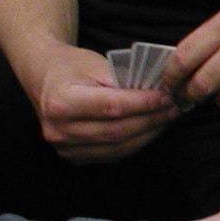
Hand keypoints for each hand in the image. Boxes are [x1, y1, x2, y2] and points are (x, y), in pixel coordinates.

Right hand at [22, 42, 175, 162]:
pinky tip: (151, 129)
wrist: (45, 79)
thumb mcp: (96, 63)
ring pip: (118, 147)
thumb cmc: (72, 67)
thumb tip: (160, 94)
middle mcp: (58, 130)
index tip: (167, 96)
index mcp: (61, 102)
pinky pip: (113, 154)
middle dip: (152, 120)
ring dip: (149, 134)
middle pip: (117, 131)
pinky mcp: (74, 157)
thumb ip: (124, 80)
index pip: (112, 107)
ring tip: (167, 118)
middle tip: (174, 108)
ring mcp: (65, 148)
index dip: (144, 104)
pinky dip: (136, 143)